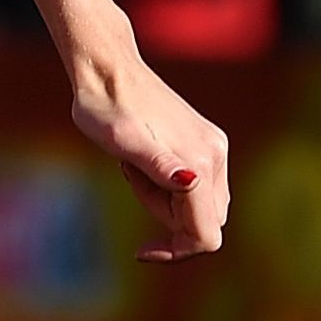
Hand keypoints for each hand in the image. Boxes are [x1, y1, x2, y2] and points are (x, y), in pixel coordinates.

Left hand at [67, 47, 229, 261]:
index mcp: (199, 164)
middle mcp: (216, 157)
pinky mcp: (204, 141)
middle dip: (166, 218)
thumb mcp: (122, 142)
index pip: (205, 235)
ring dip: (164, 200)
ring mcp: (213, 149)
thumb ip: (158, 166)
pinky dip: (165, 185)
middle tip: (131, 179)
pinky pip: (195, 184)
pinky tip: (139, 160)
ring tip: (132, 166)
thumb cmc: (104, 108)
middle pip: (203, 221)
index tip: (141, 250)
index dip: (176, 251)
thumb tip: (191, 182)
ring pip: (199, 204)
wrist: (105, 69)